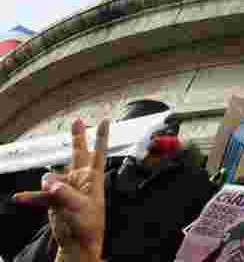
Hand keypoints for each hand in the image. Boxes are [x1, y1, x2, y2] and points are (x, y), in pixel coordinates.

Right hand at [15, 119, 109, 261]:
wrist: (76, 242)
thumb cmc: (87, 224)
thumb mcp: (80, 207)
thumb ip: (64, 192)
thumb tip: (49, 181)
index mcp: (93, 178)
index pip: (99, 153)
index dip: (102, 136)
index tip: (106, 120)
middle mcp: (80, 179)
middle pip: (78, 153)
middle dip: (77, 137)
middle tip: (78, 121)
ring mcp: (66, 187)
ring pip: (54, 175)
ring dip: (48, 181)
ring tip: (48, 190)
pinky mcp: (54, 198)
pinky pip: (40, 194)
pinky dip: (30, 196)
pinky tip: (18, 197)